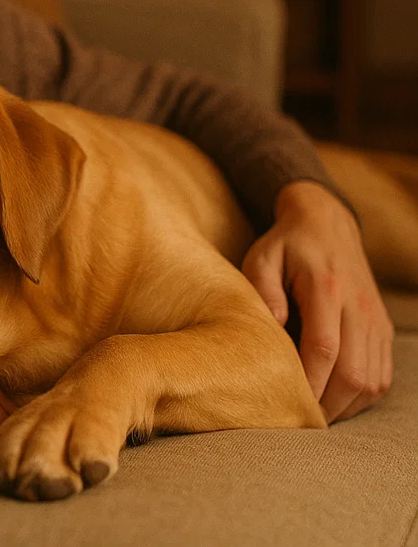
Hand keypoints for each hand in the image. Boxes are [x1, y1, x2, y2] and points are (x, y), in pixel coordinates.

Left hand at [241, 180, 393, 421]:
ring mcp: (375, 320)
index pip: (324, 348)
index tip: (286, 402)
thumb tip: (271, 327)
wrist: (327, 224)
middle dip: (326, 404)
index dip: (308, 382)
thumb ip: (264, 290)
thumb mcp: (262, 256)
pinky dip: (360, 396)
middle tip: (296, 419)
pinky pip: (381, 376)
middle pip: (353, 373)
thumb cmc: (286, 245)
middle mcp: (359, 308)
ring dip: (344, 406)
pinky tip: (334, 399)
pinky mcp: (382, 329)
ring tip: (313, 414)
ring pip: (372, 381)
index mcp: (327, 289)